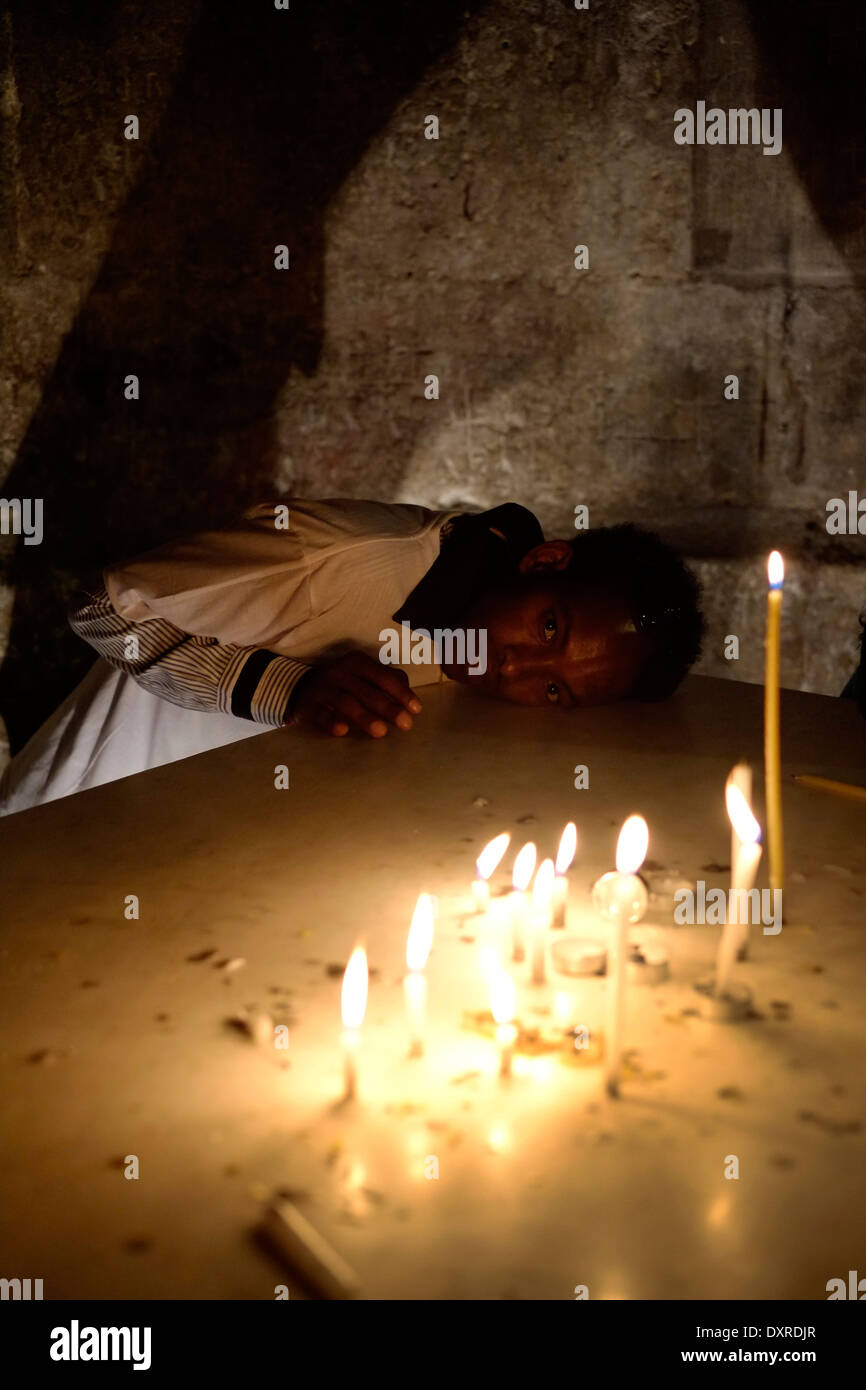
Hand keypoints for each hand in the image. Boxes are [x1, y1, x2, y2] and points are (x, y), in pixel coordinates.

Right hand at [289, 651, 421, 736]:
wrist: (300, 687)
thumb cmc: (343, 683)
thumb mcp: (363, 675)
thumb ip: (387, 681)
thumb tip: (409, 695)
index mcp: (357, 663)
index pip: (383, 677)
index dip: (401, 693)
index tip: (416, 709)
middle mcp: (339, 672)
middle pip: (367, 691)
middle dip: (388, 708)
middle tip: (406, 724)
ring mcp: (322, 688)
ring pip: (345, 702)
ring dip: (364, 717)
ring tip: (381, 732)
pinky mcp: (308, 705)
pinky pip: (320, 713)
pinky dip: (330, 721)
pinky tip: (342, 731)